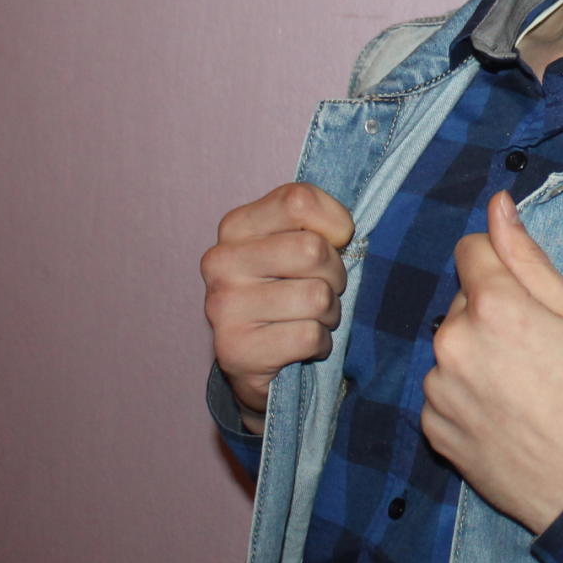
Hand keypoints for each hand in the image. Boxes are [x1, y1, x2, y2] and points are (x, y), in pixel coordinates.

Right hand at [201, 182, 352, 432]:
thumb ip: (316, 221)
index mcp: (236, 226)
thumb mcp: (300, 244)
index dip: (335, 224)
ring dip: (329, 314)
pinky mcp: (235, 349)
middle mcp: (220, 261)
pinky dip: (320, 344)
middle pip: (313, 250)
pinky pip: (309, 336)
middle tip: (323, 289)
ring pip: (316, 296)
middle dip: (335, 275)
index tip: (334, 244)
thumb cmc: (290, 291)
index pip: (299, 200)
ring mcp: (223, 307)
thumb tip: (342, 231)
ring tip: (311, 319)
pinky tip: (302, 346)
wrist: (258, 362)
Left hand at [422, 190, 562, 534]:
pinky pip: (442, 391)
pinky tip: (502, 414)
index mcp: (494, 306)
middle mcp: (453, 342)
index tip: (524, 296)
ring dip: (476, 355)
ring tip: (520, 388)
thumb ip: (527, 256)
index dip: (499, 266)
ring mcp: (437, 387)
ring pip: (451, 347)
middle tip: (534, 350)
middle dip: (490, 314)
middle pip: (462, 301)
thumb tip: (498, 205)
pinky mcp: (431, 426)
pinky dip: (465, 395)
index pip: (470, 250)